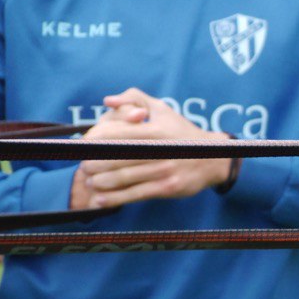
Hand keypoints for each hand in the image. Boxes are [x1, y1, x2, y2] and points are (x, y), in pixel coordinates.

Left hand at [70, 88, 234, 208]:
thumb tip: (108, 101)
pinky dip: (115, 198)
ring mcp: (163, 170)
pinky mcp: (167, 188)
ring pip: (122, 177)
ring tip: (90, 182)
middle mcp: (159, 149)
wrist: (215, 158)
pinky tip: (101, 200)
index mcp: (155, 129)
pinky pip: (135, 194)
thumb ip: (135, 98)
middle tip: (83, 166)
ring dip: (100, 182)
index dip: (94, 140)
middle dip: (93, 163)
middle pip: (115, 157)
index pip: (116, 133)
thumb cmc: (182, 133)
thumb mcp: (163, 109)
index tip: (83, 146)